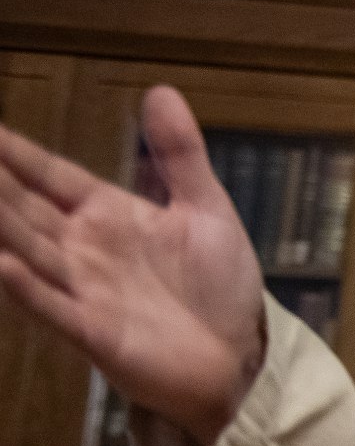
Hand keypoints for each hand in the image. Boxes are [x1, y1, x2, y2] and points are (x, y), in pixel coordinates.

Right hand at [0, 86, 267, 445]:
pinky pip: (54, 307)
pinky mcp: (95, 332)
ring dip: (0, 226)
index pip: (49, 174)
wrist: (239, 355)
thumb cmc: (218, 285)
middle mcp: (84, 247)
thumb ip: (181, 155)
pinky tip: (4, 266)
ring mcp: (84, 289)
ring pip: (28, 249)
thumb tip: (162, 91)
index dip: (14, 152)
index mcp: (108, 214)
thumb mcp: (206, 210)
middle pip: (23, 207)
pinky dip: (28, 288)